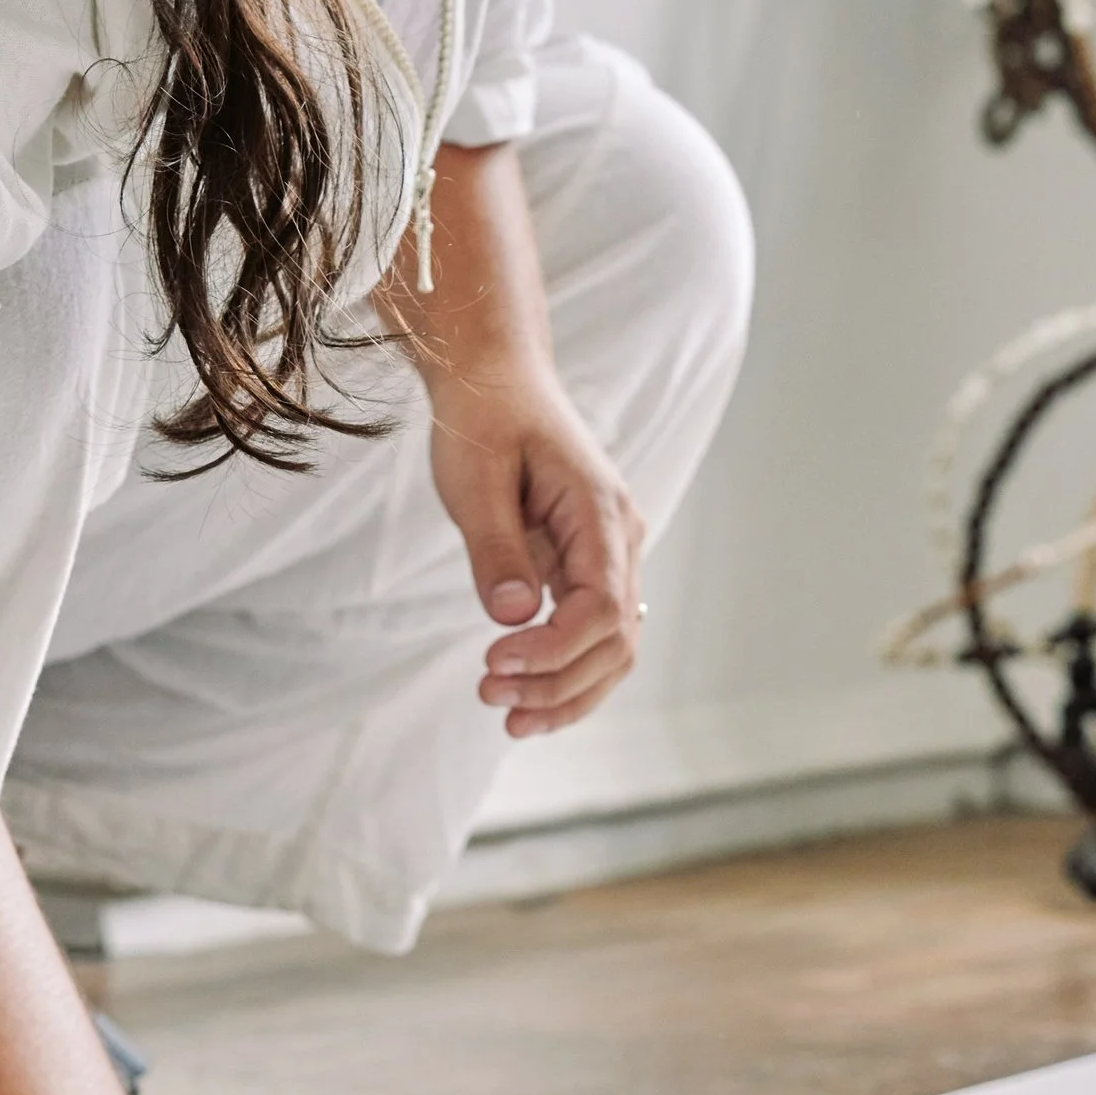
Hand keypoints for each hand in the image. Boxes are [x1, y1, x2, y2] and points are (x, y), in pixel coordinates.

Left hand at [431, 364, 645, 734]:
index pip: (600, 608)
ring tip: (506, 714)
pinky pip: (593, 634)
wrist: (496, 380)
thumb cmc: (485, 419)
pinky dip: (565, 672)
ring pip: (613, 648)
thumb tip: (512, 616)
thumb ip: (496, 548)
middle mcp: (619, 539)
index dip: (553, 651)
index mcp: (600, 512)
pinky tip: (524, 695)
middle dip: (559, 685)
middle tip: (490, 698)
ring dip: (566, 691)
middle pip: (616, 641)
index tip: (495, 664)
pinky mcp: (587, 566)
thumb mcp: (476, 478)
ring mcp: (610, 555)